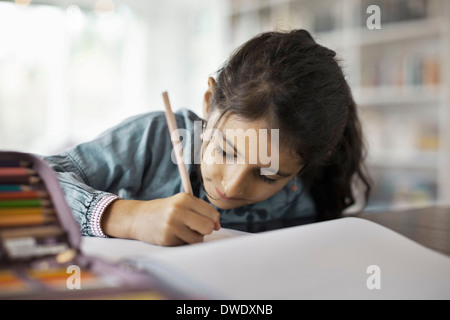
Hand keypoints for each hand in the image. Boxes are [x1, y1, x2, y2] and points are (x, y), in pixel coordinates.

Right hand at [101, 193, 220, 245]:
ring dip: (194, 237)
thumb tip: (217, 225)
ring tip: (183, 231)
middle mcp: (178, 210)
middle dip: (206, 230)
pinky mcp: (167, 238)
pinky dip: (183, 242)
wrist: (138, 217)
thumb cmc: (165, 210)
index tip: (211, 222)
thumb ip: (201, 211)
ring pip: (199, 239)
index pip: (211, 212)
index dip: (214, 220)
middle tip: (197, 228)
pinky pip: (186, 245)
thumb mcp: (181, 203)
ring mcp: (172, 225)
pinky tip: (174, 235)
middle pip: (207, 227)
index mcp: (185, 198)